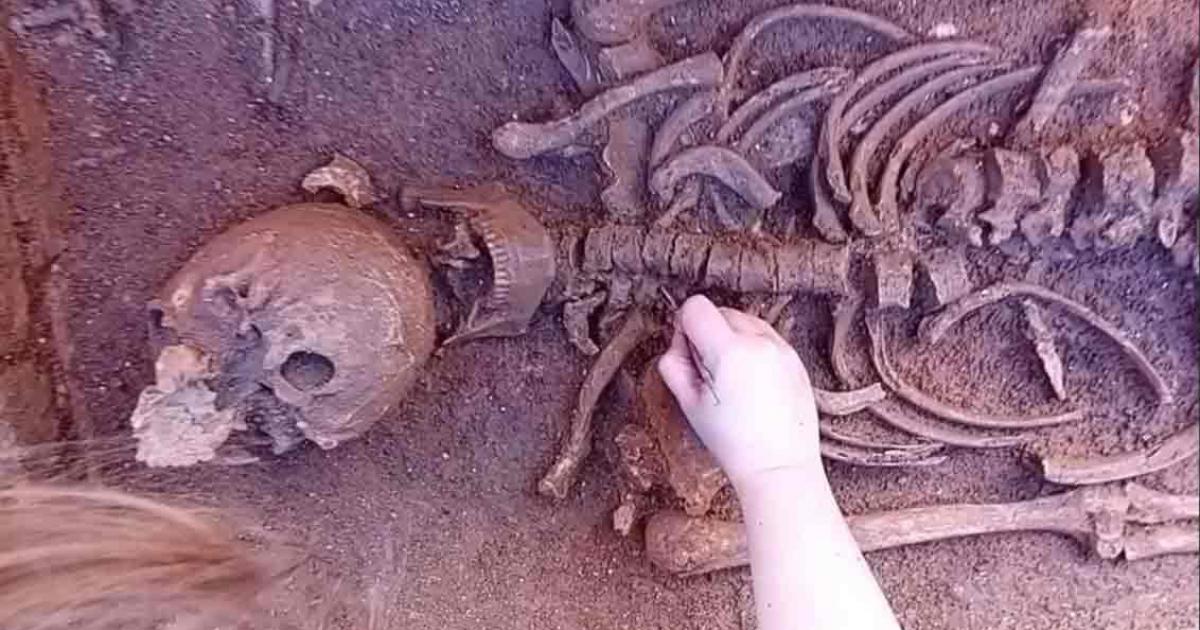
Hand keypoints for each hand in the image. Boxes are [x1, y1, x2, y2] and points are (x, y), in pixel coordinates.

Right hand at [656, 295, 821, 489]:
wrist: (779, 466)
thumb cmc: (733, 442)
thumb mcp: (688, 404)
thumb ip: (673, 363)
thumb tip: (677, 339)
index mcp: (730, 351)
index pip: (696, 307)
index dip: (685, 328)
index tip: (690, 354)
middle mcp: (760, 342)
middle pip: (720, 311)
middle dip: (709, 334)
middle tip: (710, 374)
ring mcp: (782, 348)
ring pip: (744, 321)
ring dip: (732, 339)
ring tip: (733, 380)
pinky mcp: (796, 358)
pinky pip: (765, 337)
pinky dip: (753, 350)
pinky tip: (752, 384)